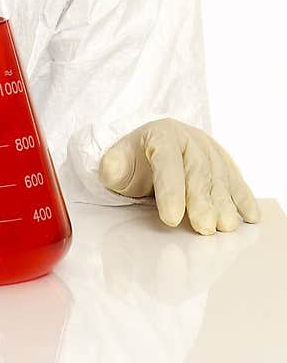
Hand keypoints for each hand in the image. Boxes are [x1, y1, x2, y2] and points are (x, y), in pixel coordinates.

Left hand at [99, 118, 259, 234]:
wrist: (154, 146)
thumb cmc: (137, 160)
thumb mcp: (118, 162)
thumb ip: (113, 167)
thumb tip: (112, 170)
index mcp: (163, 136)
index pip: (167, 162)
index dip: (171, 190)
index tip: (171, 218)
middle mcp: (191, 141)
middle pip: (198, 172)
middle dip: (201, 200)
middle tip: (203, 227)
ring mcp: (212, 152)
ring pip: (220, 178)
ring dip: (224, 204)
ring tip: (223, 226)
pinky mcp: (226, 167)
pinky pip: (237, 182)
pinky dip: (245, 199)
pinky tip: (250, 216)